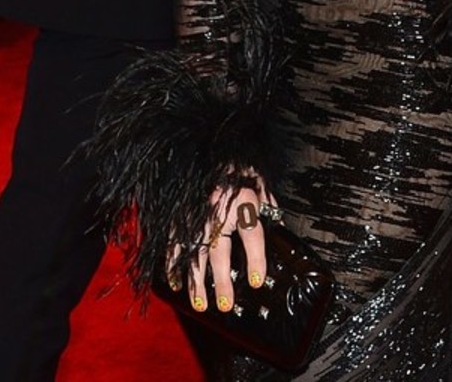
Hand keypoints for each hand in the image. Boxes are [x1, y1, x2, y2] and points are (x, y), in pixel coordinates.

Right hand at [172, 177, 274, 314]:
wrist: (209, 146)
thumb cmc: (238, 166)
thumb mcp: (259, 181)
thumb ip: (267, 204)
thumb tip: (277, 225)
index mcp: (242, 199)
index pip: (251, 233)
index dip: (255, 259)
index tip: (255, 282)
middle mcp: (218, 208)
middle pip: (220, 250)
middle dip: (222, 281)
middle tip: (225, 305)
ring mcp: (196, 212)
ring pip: (194, 252)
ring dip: (197, 281)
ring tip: (200, 304)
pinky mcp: (179, 213)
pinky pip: (173, 242)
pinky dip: (173, 264)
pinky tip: (175, 283)